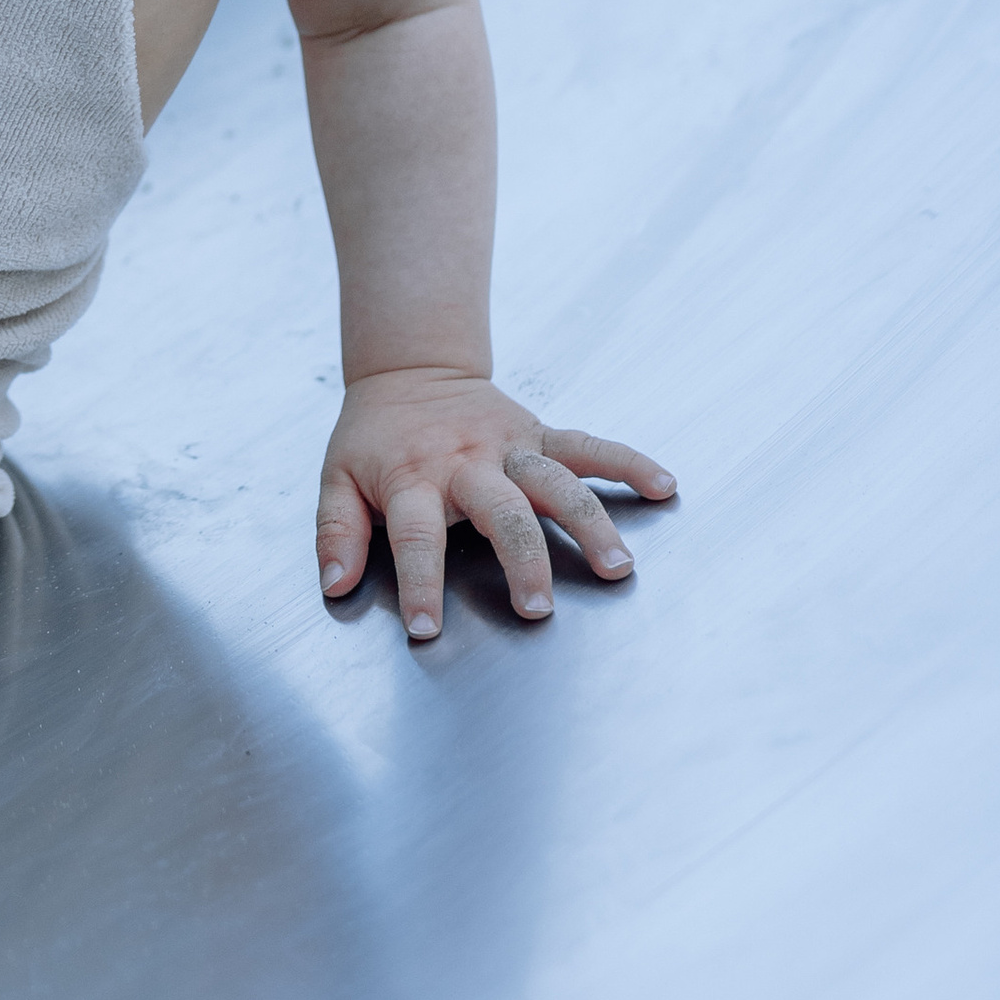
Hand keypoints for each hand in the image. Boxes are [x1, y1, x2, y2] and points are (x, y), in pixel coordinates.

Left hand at [315, 368, 675, 641]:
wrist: (408, 371)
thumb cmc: (373, 436)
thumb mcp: (337, 479)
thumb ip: (337, 533)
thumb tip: (336, 586)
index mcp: (414, 477)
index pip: (415, 536)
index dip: (420, 583)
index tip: (425, 628)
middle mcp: (468, 462)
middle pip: (501, 511)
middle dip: (521, 559)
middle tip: (537, 606)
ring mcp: (511, 447)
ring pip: (556, 483)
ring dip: (589, 523)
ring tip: (616, 567)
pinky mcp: (541, 434)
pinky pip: (590, 446)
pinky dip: (628, 463)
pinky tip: (663, 486)